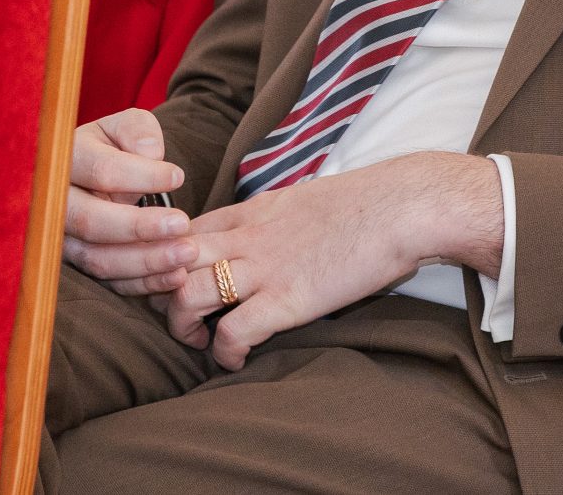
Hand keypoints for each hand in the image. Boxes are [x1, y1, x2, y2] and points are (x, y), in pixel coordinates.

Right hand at [62, 108, 195, 298]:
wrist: (105, 177)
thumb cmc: (119, 148)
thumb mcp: (128, 127)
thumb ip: (138, 131)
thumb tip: (150, 154)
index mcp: (67, 161)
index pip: (101, 171)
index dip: (140, 176)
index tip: (178, 177)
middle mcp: (55, 205)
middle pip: (91, 222)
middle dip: (139, 227)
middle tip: (182, 224)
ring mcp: (62, 241)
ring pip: (97, 259)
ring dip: (145, 261)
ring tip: (187, 254)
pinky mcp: (79, 268)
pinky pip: (108, 283)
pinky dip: (143, 284)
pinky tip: (175, 276)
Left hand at [167, 152, 504, 371]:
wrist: (405, 207)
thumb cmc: (367, 205)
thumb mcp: (304, 200)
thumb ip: (273, 220)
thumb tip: (266, 240)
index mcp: (252, 212)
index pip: (181, 231)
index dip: (166, 261)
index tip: (174, 285)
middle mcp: (247, 237)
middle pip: (169, 261)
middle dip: (157, 293)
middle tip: (175, 317)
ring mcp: (264, 268)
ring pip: (185, 295)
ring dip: (181, 326)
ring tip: (199, 342)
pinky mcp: (287, 299)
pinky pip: (231, 332)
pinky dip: (223, 354)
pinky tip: (235, 362)